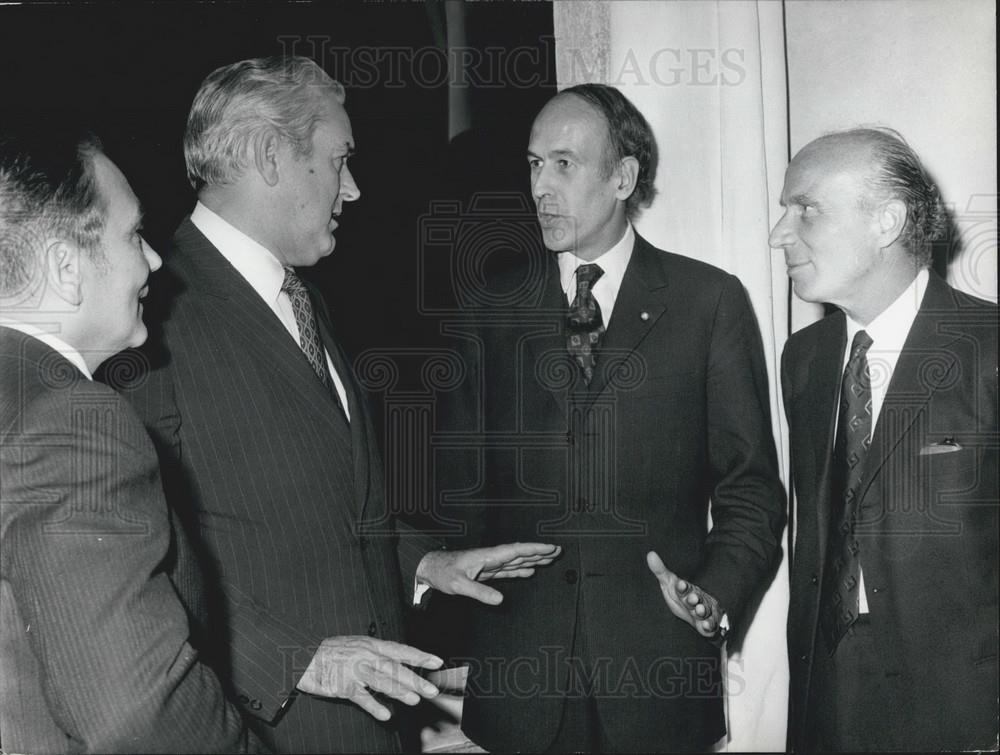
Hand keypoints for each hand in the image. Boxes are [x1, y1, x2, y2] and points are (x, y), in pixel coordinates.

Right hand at [296, 636, 441, 720]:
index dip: (419, 655)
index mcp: (372, 645)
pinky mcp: (343, 685)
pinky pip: (361, 697)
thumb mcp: (358, 647)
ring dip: (399, 691)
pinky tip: (385, 714)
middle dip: (415, 679)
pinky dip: (374, 706)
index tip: (437, 661)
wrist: (304, 654)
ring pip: (381, 681)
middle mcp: (366, 655)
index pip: (400, 650)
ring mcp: (355, 670)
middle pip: (395, 668)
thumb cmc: (333, 651)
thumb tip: (400, 669)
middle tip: (432, 690)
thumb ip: (378, 657)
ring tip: (414, 700)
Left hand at [416, 542, 561, 604]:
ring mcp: (489, 564)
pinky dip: (520, 570)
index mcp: (487, 556)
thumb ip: (479, 591)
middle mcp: (491, 558)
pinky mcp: (485, 572)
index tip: (551, 547)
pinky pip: (507, 570)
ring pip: (516, 561)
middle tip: (558, 551)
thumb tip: (500, 600)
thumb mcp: (458, 584)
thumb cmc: (442, 572)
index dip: (534, 549)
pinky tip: (528, 571)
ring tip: (549, 559)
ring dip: (533, 559)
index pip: (516, 551)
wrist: (429, 568)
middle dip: (539, 551)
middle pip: (520, 553)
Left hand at [646, 550, 722, 639]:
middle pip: (695, 598)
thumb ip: (660, 571)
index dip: (682, 587)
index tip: (680, 584)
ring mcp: (703, 611)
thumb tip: (650, 554)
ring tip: (700, 610)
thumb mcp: (669, 585)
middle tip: (692, 599)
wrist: (700, 612)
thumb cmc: (681, 596)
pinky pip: (710, 625)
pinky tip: (706, 626)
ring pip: (704, 610)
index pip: (684, 587)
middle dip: (693, 598)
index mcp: (686, 590)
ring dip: (702, 611)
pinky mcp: (708, 624)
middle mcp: (697, 599)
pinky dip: (709, 625)